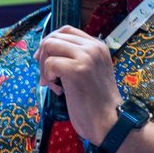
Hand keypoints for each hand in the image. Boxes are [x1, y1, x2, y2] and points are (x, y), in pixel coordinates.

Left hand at [36, 25, 120, 144]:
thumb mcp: (91, 71)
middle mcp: (93, 47)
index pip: (66, 30)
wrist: (110, 122)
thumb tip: (46, 50)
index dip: (50, 42)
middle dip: (44, 55)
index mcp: (98, 46)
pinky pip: (49, 63)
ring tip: (54, 84)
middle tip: (46, 76)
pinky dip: (48, 78)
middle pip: (55, 37)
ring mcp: (86, 57)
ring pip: (49, 46)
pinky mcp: (77, 69)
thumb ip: (76, 58)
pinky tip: (59, 91)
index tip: (44, 59)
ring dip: (44, 67)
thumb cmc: (97, 102)